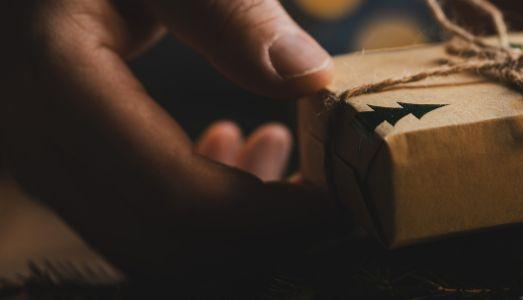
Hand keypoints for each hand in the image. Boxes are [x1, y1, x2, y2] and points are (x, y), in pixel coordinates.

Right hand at [0, 0, 343, 285]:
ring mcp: (48, 159)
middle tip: (335, 194)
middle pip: (169, 242)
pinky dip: (206, 201)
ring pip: (155, 240)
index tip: (341, 201)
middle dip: (263, 234)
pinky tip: (248, 144)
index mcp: (59, 87)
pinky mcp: (66, 158)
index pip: (181, 200)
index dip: (270, 217)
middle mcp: (41, 143)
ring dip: (241, 221)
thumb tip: (312, 77)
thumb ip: (229, 11)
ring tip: (301, 160)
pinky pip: (138, 213)